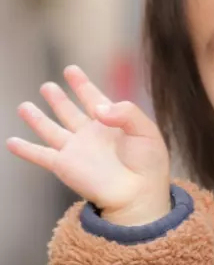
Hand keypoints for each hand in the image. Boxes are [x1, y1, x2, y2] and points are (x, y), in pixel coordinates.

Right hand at [6, 66, 171, 225]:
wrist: (139, 194)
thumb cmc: (149, 164)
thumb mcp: (147, 130)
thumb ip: (126, 112)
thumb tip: (98, 109)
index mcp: (112, 123)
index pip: (94, 98)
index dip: (82, 85)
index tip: (71, 70)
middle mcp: (91, 134)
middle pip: (70, 111)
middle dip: (59, 98)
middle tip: (47, 85)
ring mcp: (76, 150)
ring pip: (51, 129)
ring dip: (37, 118)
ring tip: (24, 106)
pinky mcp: (64, 165)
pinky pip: (40, 155)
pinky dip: (25, 149)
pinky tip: (11, 142)